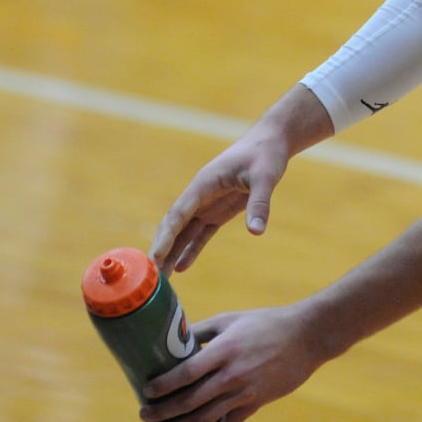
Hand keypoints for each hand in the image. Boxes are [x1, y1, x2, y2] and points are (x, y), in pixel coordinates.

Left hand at [140, 305, 323, 421]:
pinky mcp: (254, 404)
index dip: (164, 385)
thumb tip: (173, 339)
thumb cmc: (265, 323)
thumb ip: (202, 331)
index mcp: (225, 350)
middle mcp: (232, 374)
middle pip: (190, 400)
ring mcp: (244, 392)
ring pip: (204, 418)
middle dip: (163, 412)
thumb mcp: (231, 319)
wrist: (306, 338)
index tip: (146, 391)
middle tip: (144, 415)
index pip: (187, 372)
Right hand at [149, 133, 287, 274]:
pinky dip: (191, 249)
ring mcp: (207, 204)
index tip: (155, 256)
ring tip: (161, 278)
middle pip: (174, 225)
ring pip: (184, 232)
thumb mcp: (265, 177)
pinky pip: (201, 233)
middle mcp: (200, 195)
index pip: (179, 213)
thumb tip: (256, 232)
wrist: (270, 142)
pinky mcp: (218, 211)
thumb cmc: (265, 154)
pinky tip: (182, 267)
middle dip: (162, 248)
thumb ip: (259, 203)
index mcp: (204, 183)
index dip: (166, 236)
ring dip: (172, 252)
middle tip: (151, 275)